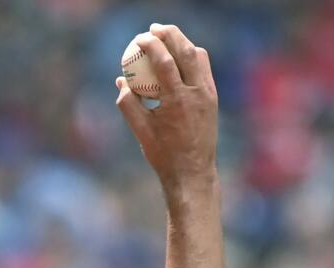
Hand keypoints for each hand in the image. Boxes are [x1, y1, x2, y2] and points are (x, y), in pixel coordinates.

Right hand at [116, 24, 218, 189]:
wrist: (192, 172)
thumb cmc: (163, 154)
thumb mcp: (140, 130)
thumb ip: (128, 104)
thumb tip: (121, 81)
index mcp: (177, 101)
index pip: (165, 62)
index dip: (152, 45)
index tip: (139, 38)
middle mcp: (197, 93)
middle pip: (186, 51)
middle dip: (170, 34)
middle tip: (154, 28)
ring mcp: (208, 94)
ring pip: (199, 57)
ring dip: (182, 43)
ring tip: (166, 38)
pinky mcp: (213, 97)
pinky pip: (203, 69)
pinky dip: (191, 58)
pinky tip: (178, 58)